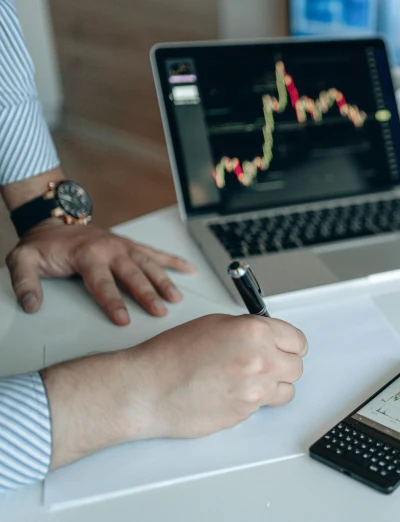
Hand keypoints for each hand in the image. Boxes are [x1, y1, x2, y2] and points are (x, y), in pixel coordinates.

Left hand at [5, 220, 194, 324]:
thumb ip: (24, 282)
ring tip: (175, 298)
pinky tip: (189, 270)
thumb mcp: (22, 259)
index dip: (113, 302)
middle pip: (132, 274)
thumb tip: (31, 304)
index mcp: (87, 255)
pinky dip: (174, 261)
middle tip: (159, 311)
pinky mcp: (131, 245)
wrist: (53, 221)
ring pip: (149, 264)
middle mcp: (110, 249)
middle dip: (147, 293)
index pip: (102, 283)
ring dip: (164, 281)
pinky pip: (156, 253)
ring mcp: (123, 246)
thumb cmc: (43, 245)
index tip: (123, 319)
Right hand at [41, 314, 307, 468]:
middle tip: (266, 363)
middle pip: (296, 366)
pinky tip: (234, 392)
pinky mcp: (246, 413)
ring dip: (274, 385)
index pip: (297, 340)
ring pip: (286, 389)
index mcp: (255, 331)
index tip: (287, 347)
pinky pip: (265, 406)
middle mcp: (261, 359)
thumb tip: (266, 336)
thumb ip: (248, 329)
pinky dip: (255, 401)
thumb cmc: (170, 356)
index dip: (291, 344)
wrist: (147, 389)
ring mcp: (256, 389)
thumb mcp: (214, 324)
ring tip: (249, 380)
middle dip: (284, 364)